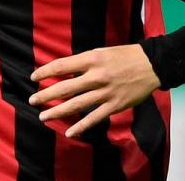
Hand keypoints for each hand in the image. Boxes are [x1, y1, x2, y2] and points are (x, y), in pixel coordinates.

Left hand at [29, 45, 161, 138]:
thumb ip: (85, 62)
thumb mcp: (103, 52)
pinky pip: (94, 118)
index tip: (34, 78)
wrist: (152, 65)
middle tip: (32, 100)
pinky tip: (70, 132)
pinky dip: (81, 126)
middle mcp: (97, 76)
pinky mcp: (115, 105)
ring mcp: (106, 92)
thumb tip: (65, 72)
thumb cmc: (126, 56)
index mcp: (93, 59)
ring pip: (76, 104)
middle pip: (65, 88)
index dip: (45, 72)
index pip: (62, 66)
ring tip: (43, 116)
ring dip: (57, 111)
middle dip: (46, 95)